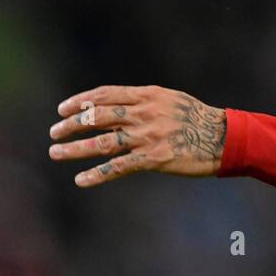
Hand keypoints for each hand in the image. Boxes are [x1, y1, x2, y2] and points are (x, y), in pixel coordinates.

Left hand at [49, 85, 226, 185]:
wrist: (222, 137)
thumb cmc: (195, 117)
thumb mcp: (169, 99)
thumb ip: (142, 102)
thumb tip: (113, 108)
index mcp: (147, 95)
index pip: (105, 95)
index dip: (80, 101)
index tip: (62, 109)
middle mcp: (144, 113)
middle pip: (98, 117)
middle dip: (72, 124)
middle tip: (54, 132)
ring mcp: (148, 136)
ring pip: (103, 142)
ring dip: (75, 148)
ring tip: (55, 152)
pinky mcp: (154, 158)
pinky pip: (119, 167)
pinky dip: (97, 174)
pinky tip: (81, 180)